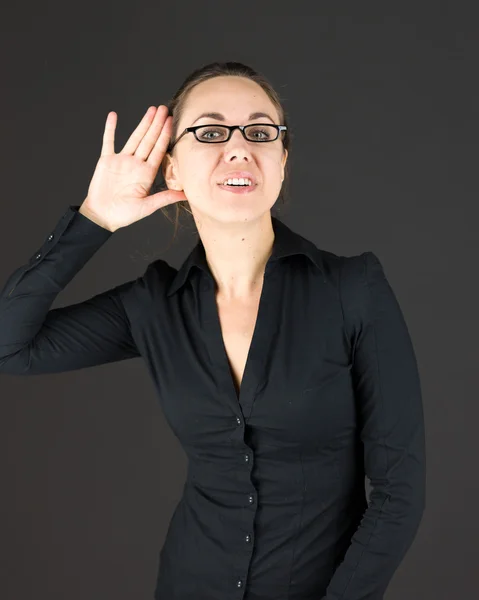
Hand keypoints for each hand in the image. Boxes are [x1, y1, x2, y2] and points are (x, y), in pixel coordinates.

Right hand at [80, 105, 187, 231]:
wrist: (103, 216)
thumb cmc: (124, 214)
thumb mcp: (147, 207)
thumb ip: (164, 198)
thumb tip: (186, 195)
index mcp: (146, 174)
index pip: (159, 150)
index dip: (165, 135)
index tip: (171, 122)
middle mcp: (136, 164)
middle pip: (149, 140)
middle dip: (157, 124)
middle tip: (164, 108)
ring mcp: (122, 160)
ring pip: (134, 138)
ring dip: (142, 124)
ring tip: (150, 110)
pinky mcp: (107, 160)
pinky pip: (108, 141)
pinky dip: (110, 129)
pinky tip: (113, 116)